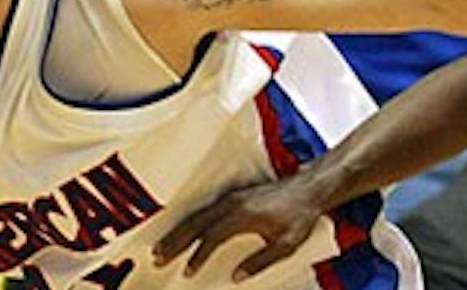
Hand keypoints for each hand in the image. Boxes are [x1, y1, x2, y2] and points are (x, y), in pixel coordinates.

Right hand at [153, 172, 322, 280]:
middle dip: (175, 241)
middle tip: (157, 257)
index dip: (198, 255)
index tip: (187, 271)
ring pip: (197, 214)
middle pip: (196, 223)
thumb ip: (259, 262)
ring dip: (178, 230)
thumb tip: (237, 277)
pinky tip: (181, 231)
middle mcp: (232, 203)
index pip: (212, 237)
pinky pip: (204, 209)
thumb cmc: (298, 216)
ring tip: (161, 247)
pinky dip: (189, 221)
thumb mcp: (284, 245)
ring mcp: (231, 197)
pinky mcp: (233, 196)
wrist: (309, 189)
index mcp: (243, 215)